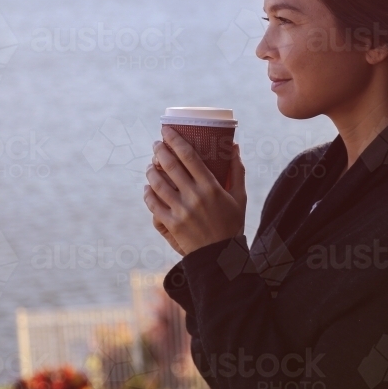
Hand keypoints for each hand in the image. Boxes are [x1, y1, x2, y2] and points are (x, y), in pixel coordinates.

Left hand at [143, 126, 246, 255]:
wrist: (221, 257)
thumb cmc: (232, 224)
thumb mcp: (240, 197)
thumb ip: (236, 171)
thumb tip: (234, 146)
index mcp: (211, 186)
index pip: (188, 156)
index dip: (175, 140)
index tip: (166, 130)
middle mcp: (194, 196)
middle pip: (170, 165)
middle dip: (159, 150)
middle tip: (156, 144)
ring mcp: (180, 210)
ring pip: (158, 183)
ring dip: (151, 170)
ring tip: (150, 165)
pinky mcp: (171, 224)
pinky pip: (153, 204)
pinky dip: (148, 193)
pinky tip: (148, 188)